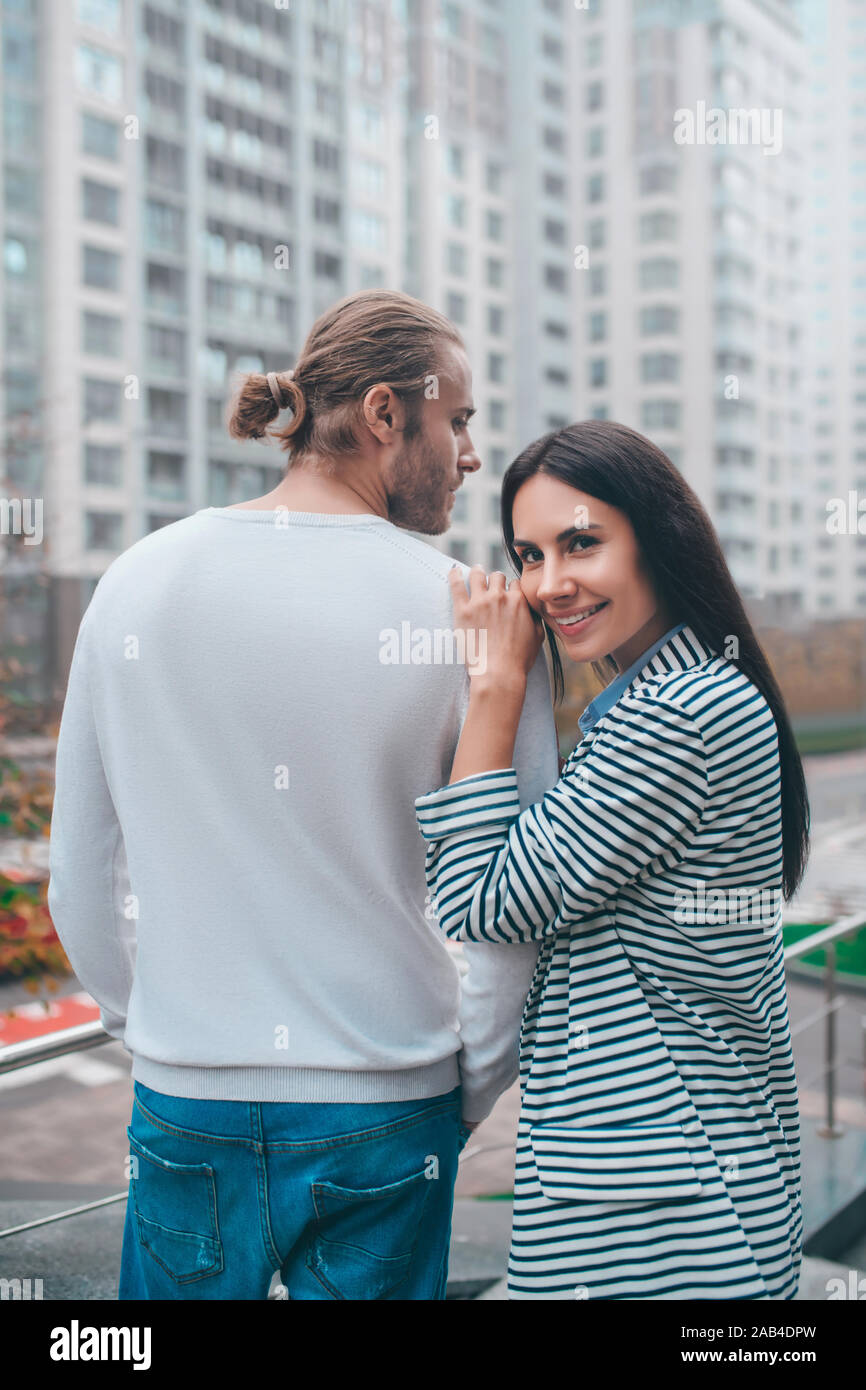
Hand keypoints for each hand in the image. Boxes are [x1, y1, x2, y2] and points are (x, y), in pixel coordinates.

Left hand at [449, 565, 543, 687]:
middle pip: (497, 576)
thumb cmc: (519, 659)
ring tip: (475, 572)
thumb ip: (536, 618)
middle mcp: (499, 597)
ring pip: (478, 575)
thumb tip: (534, 610)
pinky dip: (455, 575)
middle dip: (495, 580)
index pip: (514, 583)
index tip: (507, 593)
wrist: (498, 673)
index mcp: (518, 601)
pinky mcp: (462, 610)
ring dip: (477, 572)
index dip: (511, 588)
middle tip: (491, 585)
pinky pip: (457, 585)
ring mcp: (480, 602)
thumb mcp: (538, 636)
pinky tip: (453, 570)